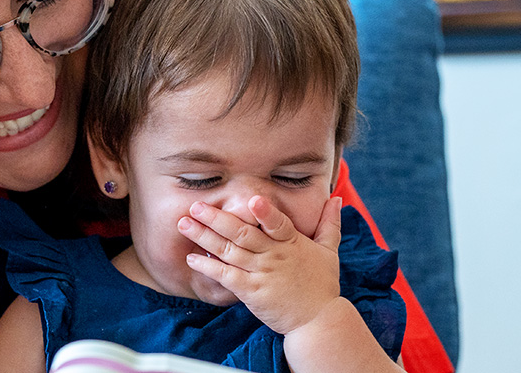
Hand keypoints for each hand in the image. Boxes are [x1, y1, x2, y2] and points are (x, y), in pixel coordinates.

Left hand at [177, 195, 342, 334]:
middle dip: (216, 218)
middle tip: (196, 206)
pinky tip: (192, 257)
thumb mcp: (329, 250)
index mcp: (291, 242)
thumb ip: (329, 223)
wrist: (317, 322)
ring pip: (229, 251)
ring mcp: (260, 274)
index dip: (265, 213)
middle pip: (242, 234)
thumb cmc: (321, 284)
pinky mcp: (250, 291)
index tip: (251, 200)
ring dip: (204, 237)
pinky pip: (226, 276)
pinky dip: (208, 267)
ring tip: (184, 224)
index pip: (278, 224)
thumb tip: (336, 199)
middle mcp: (273, 256)